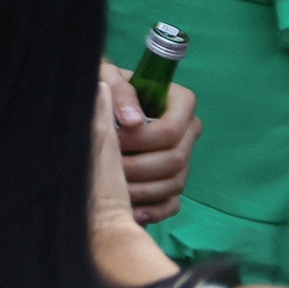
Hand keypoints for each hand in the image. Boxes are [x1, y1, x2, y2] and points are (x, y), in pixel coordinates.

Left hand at [91, 76, 182, 285]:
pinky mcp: (172, 179)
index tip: (115, 139)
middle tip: (109, 166)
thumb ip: (121, 92)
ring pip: (174, 182)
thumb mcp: (108, 76)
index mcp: (180, 103)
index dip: (143, 139)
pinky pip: (172, 202)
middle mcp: (187, 131)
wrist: (101, 100)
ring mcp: (182, 158)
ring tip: (114, 188)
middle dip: (139, 166)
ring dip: (143, 189)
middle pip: (175, 159)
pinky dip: (154, 209)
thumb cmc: (105, 85)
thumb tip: (132, 121)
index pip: (172, 130)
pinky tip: (132, 210)